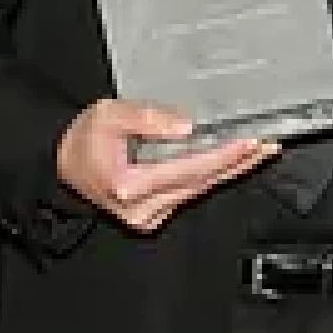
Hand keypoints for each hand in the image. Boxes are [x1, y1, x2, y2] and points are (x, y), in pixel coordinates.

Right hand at [55, 99, 277, 233]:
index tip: (248, 144)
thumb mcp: (108, 114)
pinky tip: (231, 163)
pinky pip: (189, 194)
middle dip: (236, 163)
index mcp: (127, 186)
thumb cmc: (84, 140)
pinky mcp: (153, 217)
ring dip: (229, 170)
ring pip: (198, 190)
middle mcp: (141, 208)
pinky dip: (210, 176)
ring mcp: (147, 217)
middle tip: (267, 146)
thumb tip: (185, 127)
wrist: (65, 164)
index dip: (221, 157)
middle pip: (200, 183)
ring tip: (257, 152)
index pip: (187, 170)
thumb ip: (146, 118)